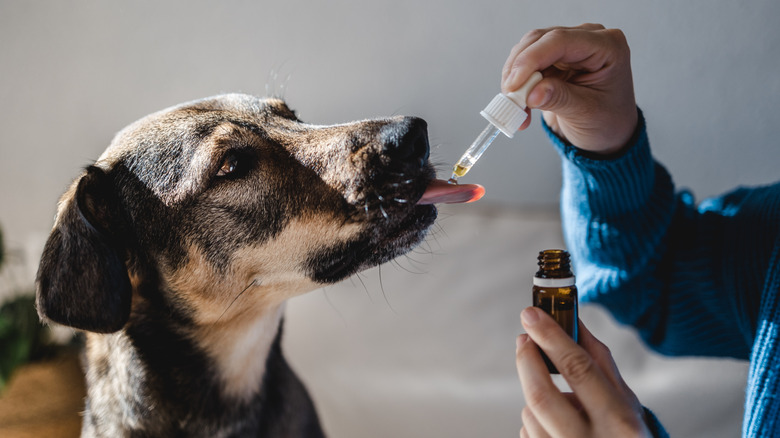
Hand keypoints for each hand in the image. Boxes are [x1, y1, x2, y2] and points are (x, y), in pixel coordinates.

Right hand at [502, 24, 636, 154]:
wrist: (608, 133)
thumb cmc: (607, 121)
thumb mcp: (586, 113)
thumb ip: (559, 99)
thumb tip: (531, 93)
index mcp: (607, 46)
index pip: (561, 40)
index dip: (532, 59)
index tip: (514, 85)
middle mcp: (587, 39)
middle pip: (540, 41)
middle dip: (519, 69)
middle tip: (510, 98)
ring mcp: (569, 46)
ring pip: (527, 50)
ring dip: (515, 78)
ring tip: (517, 108)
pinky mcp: (553, 57)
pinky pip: (525, 64)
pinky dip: (517, 84)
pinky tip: (520, 105)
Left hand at [516, 307, 651, 437]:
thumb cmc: (626, 433)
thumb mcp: (625, 399)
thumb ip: (598, 361)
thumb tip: (573, 320)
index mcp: (618, 421)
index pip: (578, 370)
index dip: (551, 337)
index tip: (531, 314)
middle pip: (541, 395)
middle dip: (526, 360)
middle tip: (524, 338)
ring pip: (531, 413)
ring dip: (535, 394)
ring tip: (559, 398)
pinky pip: (527, 431)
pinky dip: (535, 418)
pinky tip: (557, 425)